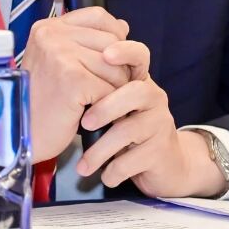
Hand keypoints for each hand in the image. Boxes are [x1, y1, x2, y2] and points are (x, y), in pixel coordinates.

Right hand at [22, 6, 131, 162]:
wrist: (17, 133)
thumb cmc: (38, 102)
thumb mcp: (57, 62)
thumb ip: (87, 42)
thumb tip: (123, 26)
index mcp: (48, 28)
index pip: (98, 16)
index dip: (114, 36)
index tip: (111, 58)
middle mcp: (52, 36)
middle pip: (112, 41)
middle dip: (119, 68)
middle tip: (107, 87)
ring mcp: (61, 56)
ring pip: (115, 67)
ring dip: (114, 89)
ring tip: (98, 101)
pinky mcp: (72, 79)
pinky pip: (110, 88)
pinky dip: (107, 105)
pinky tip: (92, 112)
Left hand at [75, 44, 225, 197]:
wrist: (168, 167)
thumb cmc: (132, 132)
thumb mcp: (118, 108)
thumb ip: (100, 91)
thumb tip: (61, 76)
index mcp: (141, 83)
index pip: (139, 56)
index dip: (125, 51)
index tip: (105, 55)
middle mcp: (155, 98)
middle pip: (134, 93)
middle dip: (105, 108)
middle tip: (83, 123)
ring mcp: (161, 125)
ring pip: (129, 131)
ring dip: (100, 150)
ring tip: (82, 166)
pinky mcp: (161, 152)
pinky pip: (132, 160)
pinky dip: (113, 171)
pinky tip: (104, 177)